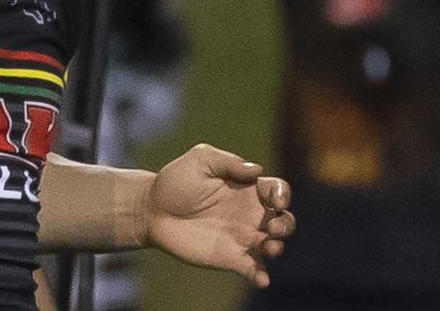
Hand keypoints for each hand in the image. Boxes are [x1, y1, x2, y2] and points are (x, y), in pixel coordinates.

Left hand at [143, 143, 294, 287]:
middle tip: (273, 227)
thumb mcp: (200, 159)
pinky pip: (253, 269)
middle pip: (284, 220)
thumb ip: (228, 161)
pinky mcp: (229, 257)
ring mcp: (241, 237)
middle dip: (286, 224)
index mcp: (247, 188)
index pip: (277, 190)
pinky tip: (261, 279)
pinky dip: (262, 276)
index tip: (275, 200)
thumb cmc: (176, 181)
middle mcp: (249, 213)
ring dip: (278, 248)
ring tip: (269, 247)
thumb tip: (257, 170)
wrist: (152, 210)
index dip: (283, 194)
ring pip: (274, 245)